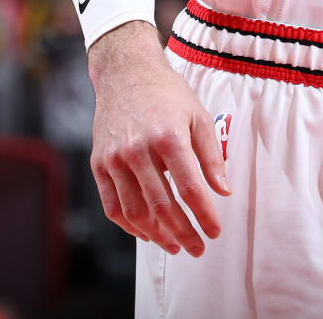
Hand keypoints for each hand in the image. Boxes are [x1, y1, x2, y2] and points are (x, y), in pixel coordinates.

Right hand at [88, 21, 232, 255]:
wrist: (126, 73)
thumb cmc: (168, 94)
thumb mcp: (198, 117)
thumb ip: (211, 156)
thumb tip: (223, 191)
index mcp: (168, 137)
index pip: (190, 189)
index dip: (203, 215)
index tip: (215, 232)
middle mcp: (138, 151)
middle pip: (162, 206)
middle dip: (183, 232)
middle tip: (197, 248)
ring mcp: (115, 159)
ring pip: (136, 211)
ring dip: (157, 235)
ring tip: (174, 245)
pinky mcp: (99, 164)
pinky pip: (112, 205)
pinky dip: (129, 225)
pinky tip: (147, 233)